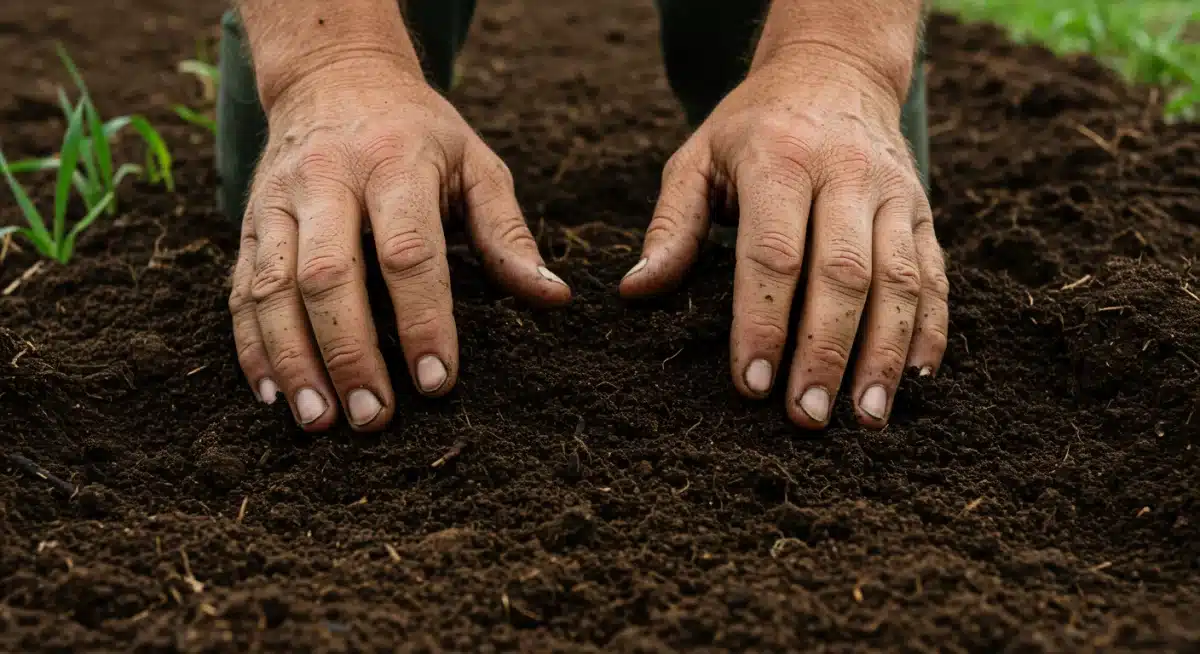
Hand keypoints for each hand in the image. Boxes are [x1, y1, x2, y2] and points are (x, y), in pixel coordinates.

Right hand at [228, 57, 569, 430]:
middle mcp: (328, 181)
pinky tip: (273, 396)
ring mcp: (278, 202)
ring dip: (295, 362)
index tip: (436, 382)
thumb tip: (554, 297)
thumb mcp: (476, 165)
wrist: (334, 76)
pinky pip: (240, 290)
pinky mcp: (249, 223)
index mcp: (395, 165)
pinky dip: (253, 347)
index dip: (421, 319)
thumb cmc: (420, 134)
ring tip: (320, 421)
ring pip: (272, 289)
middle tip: (374, 417)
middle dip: (350, 354)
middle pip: (329, 277)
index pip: (407, 252)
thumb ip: (507, 234)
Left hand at [621, 48, 948, 428]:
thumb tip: (636, 292)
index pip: (774, 254)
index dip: (765, 322)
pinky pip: (934, 276)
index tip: (753, 384)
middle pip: (843, 275)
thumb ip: (671, 227)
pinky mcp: (924, 213)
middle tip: (807, 417)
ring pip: (898, 281)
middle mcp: (845, 176)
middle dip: (825, 353)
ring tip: (865, 418)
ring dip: (884, 355)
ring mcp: (894, 195)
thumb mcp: (697, 160)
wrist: (837, 71)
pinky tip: (915, 379)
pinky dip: (930, 330)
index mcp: (780, 162)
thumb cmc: (753, 128)